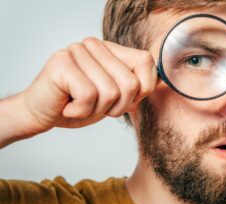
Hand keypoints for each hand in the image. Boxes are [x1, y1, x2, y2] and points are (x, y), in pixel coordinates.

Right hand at [16, 37, 156, 136]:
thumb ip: (135, 86)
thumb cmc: (78, 105)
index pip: (146, 62)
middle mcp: (95, 45)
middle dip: (117, 107)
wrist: (42, 114)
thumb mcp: (114, 97)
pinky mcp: (62, 63)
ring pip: (111, 92)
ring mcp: (78, 51)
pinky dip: (80, 111)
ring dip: (96, 110)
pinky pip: (89, 96)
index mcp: (111, 50)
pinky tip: (69, 106)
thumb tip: (162, 81)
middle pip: (130, 84)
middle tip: (96, 106)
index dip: (143, 89)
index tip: (124, 101)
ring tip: (79, 104)